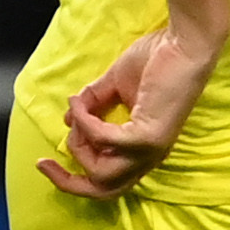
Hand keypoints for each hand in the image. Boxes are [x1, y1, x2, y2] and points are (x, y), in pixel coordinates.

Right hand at [35, 24, 219, 198]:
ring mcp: (151, 149)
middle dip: (68, 181)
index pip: (110, 182)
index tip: (47, 161)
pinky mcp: (147, 137)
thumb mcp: (115, 85)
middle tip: (44, 162)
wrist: (185, 40)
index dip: (75, 178)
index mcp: (147, 147)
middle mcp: (152, 155)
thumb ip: (93, 104)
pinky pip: (102, 140)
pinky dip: (84, 122)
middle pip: (103, 189)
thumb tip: (67, 119)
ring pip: (101, 173)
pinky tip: (79, 102)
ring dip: (77, 145)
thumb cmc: (158, 58)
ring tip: (76, 116)